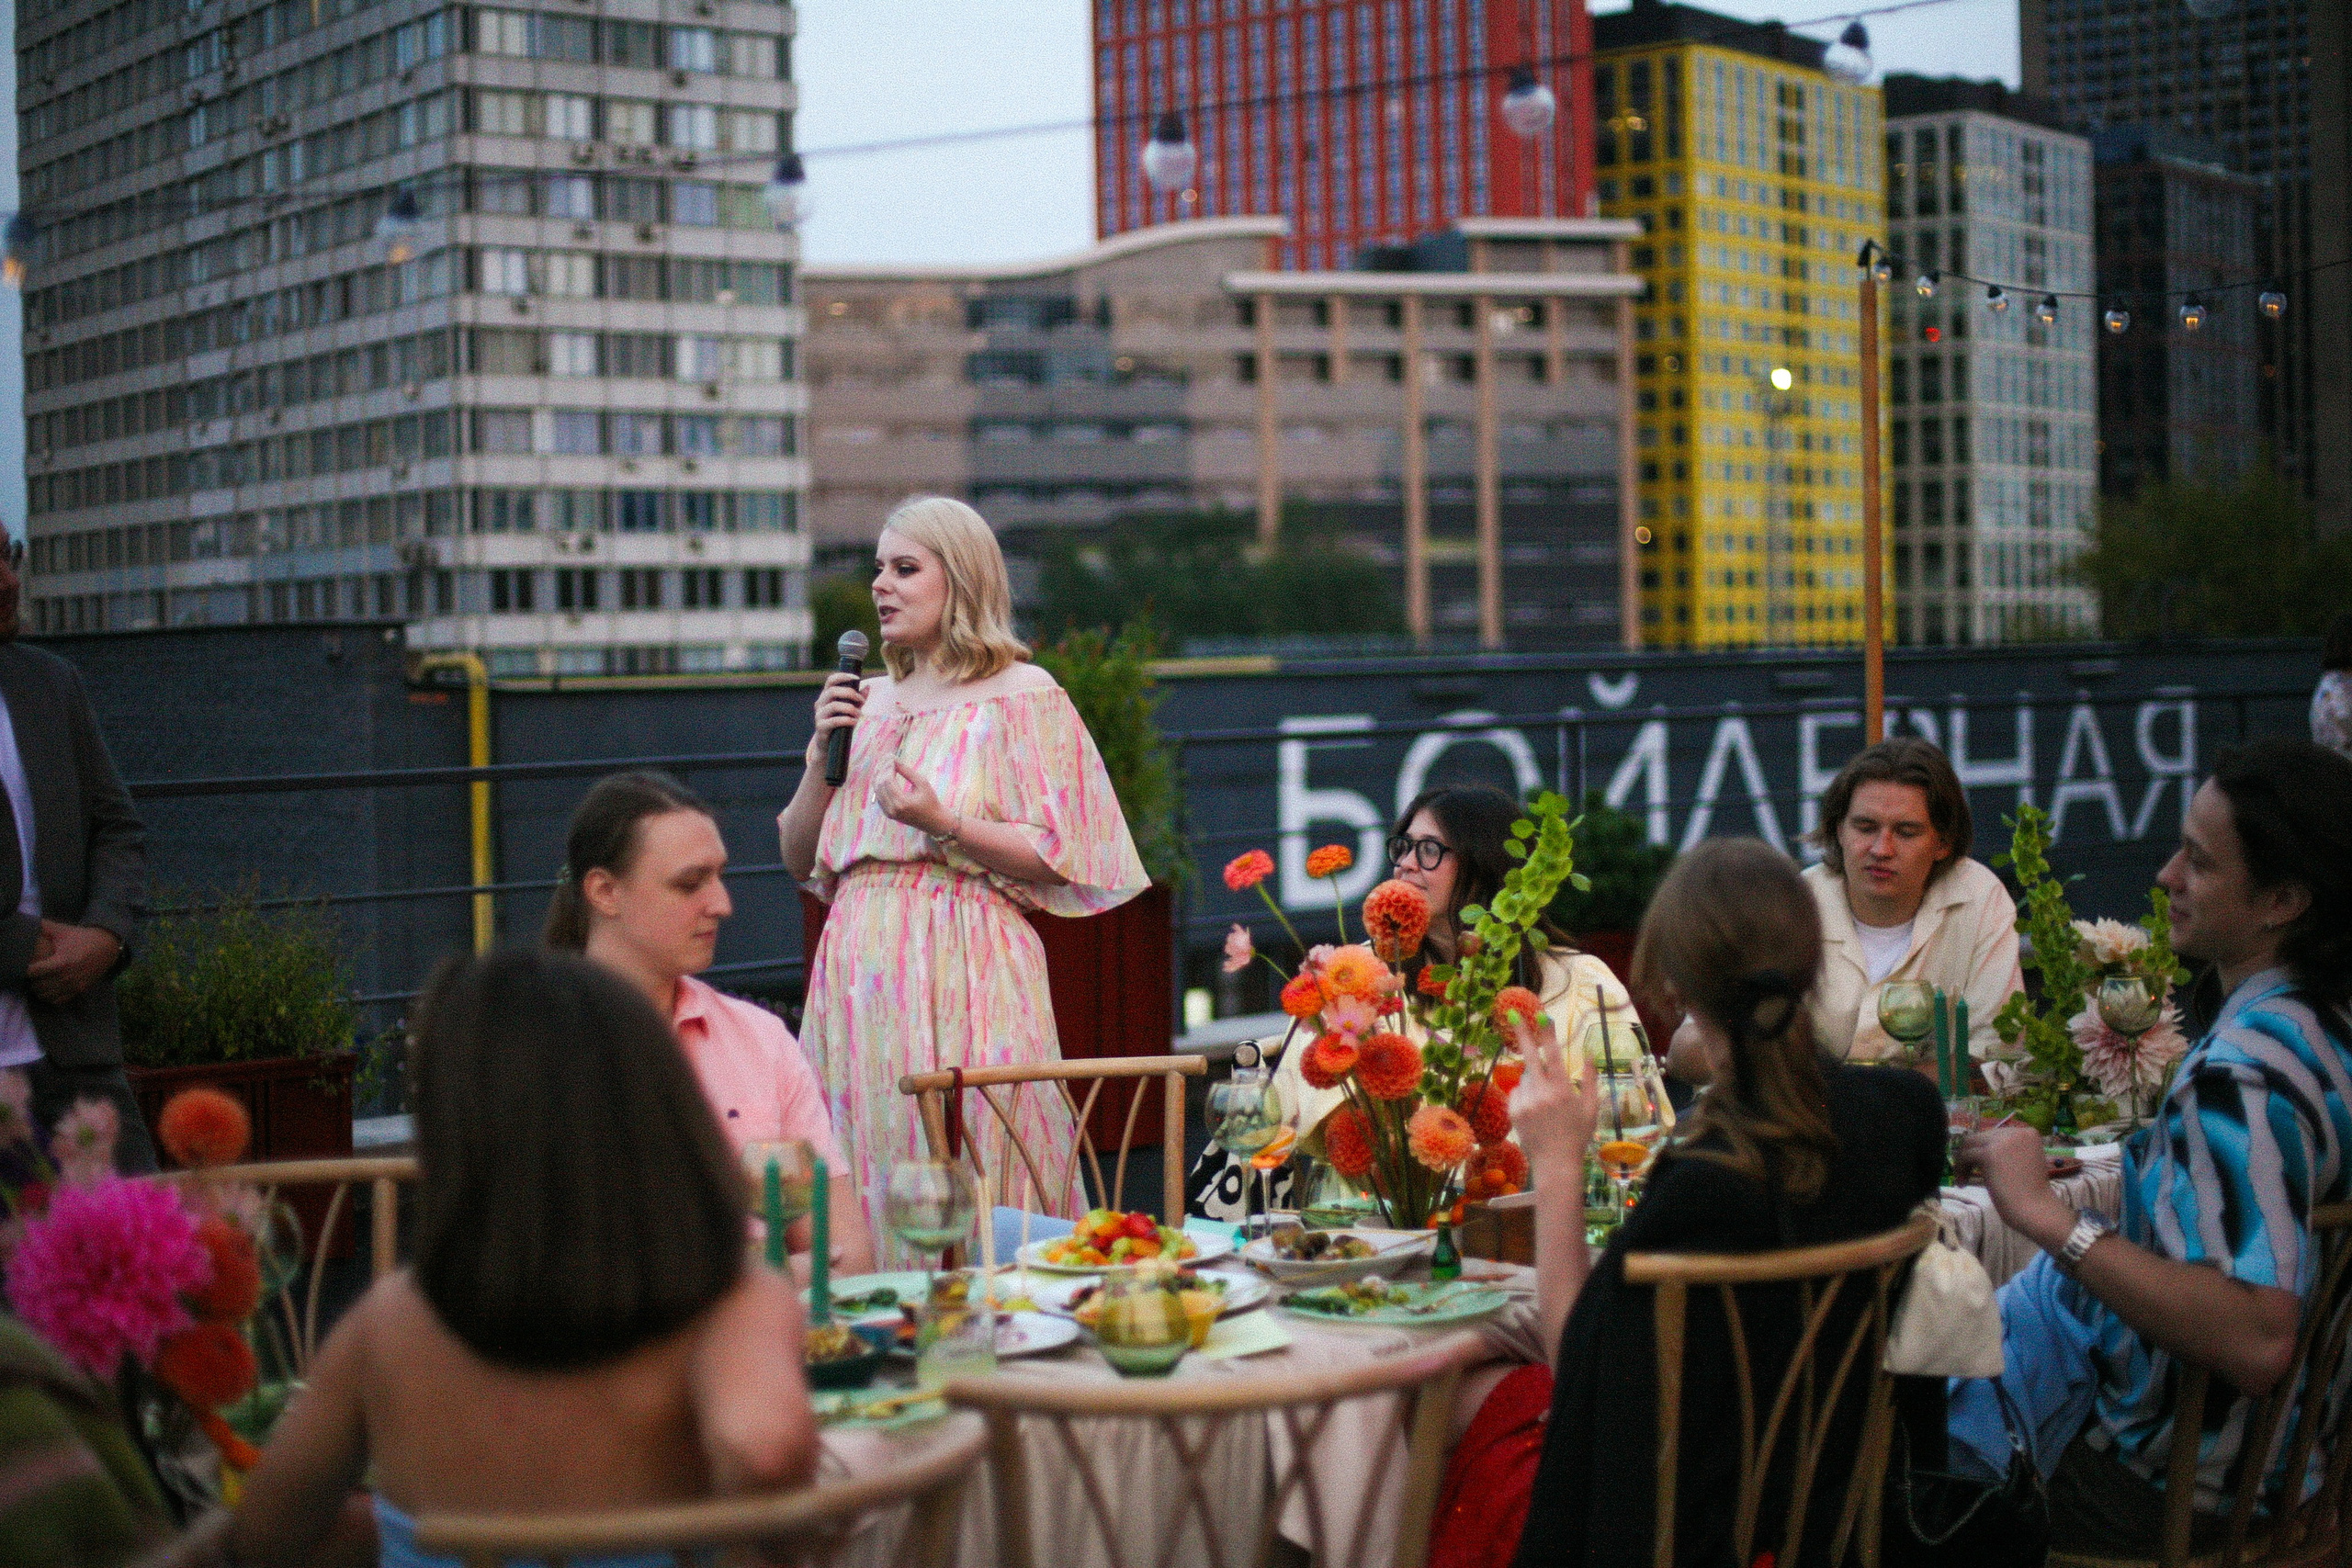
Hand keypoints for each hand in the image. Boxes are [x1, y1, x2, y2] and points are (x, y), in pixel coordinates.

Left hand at [25, 920, 120, 1004]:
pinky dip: (51, 997)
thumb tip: (27, 921)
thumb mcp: (63, 930)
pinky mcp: (79, 990)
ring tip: (39, 982)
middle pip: (38, 985)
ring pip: (47, 995)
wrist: (107, 947)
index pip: (34, 972)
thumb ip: (44, 926)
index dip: (26, 969)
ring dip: (40, 990)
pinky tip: (49, 990)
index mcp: (61, 961)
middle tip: (32, 974)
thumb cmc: (82, 937)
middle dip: (32, 980)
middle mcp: (67, 976)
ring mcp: (73, 985)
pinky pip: (59, 1000)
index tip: (27, 965)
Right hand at [802, 672, 866, 773]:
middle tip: (862, 702)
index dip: (843, 676)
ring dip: (850, 709)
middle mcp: (820, 703)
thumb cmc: (841, 724)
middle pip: (833, 691)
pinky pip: (834, 721)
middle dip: (850, 694)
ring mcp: (819, 715)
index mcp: (826, 696)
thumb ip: (858, 699)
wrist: (829, 745)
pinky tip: (854, 722)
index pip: (831, 680)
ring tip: (859, 715)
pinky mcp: (821, 727)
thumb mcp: (851, 710)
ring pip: (834, 706)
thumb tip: (867, 687)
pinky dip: (847, 720)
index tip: (857, 677)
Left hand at [875, 760, 948, 837]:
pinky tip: (884, 774)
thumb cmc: (931, 801)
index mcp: (902, 802)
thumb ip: (907, 771)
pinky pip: (879, 796)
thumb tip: (894, 759)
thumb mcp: (922, 783)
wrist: (933, 822)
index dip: (888, 766)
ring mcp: (888, 812)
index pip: (888, 780)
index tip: (892, 756)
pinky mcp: (887, 813)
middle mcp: (892, 809)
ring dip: (879, 775)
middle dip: (882, 769)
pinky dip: (880, 784)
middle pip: (880, 784)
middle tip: (887, 758)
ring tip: (885, 764)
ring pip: (877, 790)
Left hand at [1506, 1017, 1600, 1179]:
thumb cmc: (1578, 1135)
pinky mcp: (1513, 1111)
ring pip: (1525, 1078)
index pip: (1554, 1055)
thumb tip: (1589, 1054)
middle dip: (1521, 1033)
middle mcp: (1542, 1093)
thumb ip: (1590, 1080)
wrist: (1556, 1162)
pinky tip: (1536, 1111)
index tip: (1541, 1015)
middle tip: (1511, 1014)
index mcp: (1562, 1090)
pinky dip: (1525, 1095)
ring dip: (1534, 1081)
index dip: (1547, 1034)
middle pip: (1529, 1056)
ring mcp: (1525, 1102)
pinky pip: (1518, 1092)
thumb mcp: (1591, 1108)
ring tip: (1546, 1105)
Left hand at [1955, 1124, 2072, 1247]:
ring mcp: (2002, 1141)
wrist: (2036, 1209)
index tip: (1979, 1165)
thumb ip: (2008, 1151)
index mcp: (2028, 1133)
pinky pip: (1965, 1156)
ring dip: (1963, 1161)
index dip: (1984, 1149)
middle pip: (1982, 1137)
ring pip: (1970, 1144)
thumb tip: (1981, 1146)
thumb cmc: (2031, 1193)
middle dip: (1972, 1154)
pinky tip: (1962, 1184)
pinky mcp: (1989, 1153)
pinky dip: (1960, 1169)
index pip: (1996, 1134)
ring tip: (1963, 1179)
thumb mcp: (2023, 1162)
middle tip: (1966, 1172)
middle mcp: (2016, 1132)